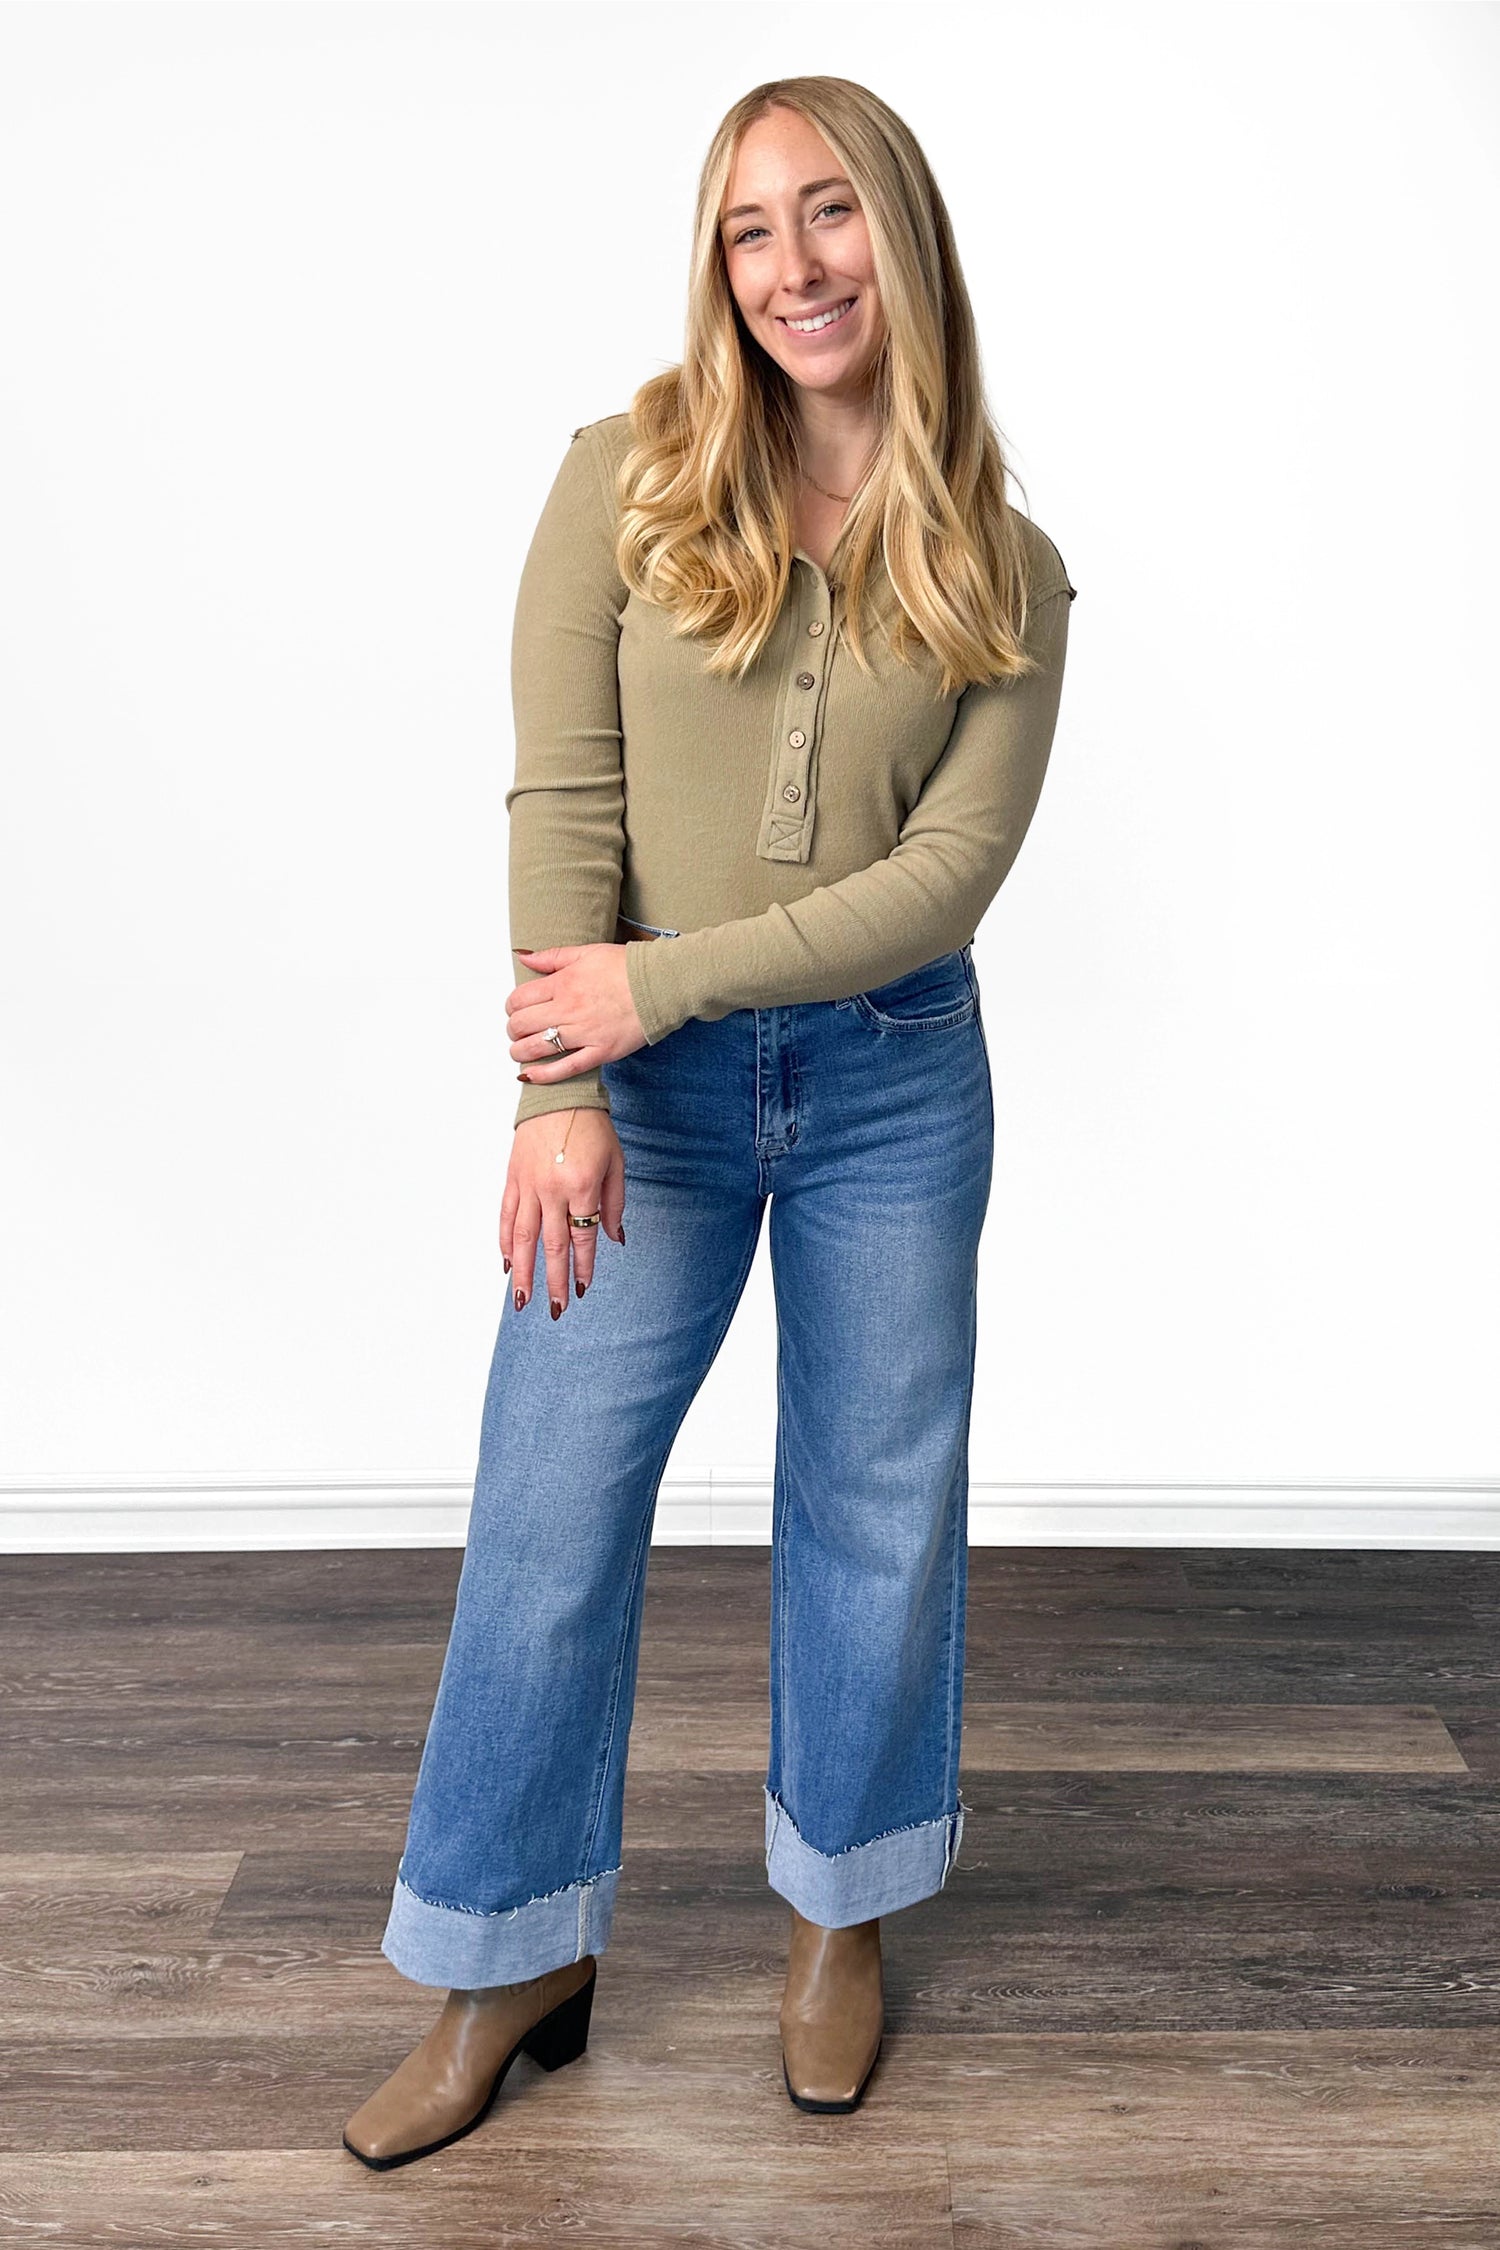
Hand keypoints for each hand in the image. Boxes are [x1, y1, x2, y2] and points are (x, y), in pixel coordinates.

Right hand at [502, 1108, 624, 1317]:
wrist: (559, 1095)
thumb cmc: (593, 1128)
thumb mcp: (616, 1163)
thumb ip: (614, 1203)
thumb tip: (613, 1238)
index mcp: (582, 1186)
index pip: (582, 1237)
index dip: (583, 1266)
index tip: (583, 1288)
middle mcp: (553, 1190)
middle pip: (552, 1245)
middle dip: (554, 1280)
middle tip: (555, 1309)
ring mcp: (529, 1185)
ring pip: (524, 1236)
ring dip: (523, 1270)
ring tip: (522, 1298)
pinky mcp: (513, 1178)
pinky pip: (507, 1216)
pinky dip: (506, 1241)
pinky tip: (507, 1263)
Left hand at [506, 942, 646, 1085]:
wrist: (662, 984)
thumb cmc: (627, 967)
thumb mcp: (586, 952)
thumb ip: (552, 957)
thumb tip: (523, 958)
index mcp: (563, 983)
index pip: (519, 999)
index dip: (511, 1007)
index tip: (516, 1010)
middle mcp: (569, 1009)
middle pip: (522, 1025)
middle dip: (514, 1030)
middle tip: (518, 1031)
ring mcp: (585, 1033)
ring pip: (536, 1048)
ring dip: (520, 1052)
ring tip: (520, 1051)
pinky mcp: (601, 1051)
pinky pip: (566, 1068)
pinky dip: (544, 1075)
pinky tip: (530, 1075)